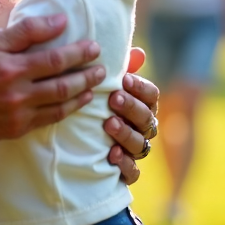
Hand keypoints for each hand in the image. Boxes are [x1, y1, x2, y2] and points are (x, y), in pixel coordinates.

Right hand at [0, 14, 105, 147]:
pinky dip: (69, 110)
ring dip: (83, 93)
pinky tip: (79, 101)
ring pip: (61, 104)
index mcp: (10, 67)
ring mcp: (19, 113)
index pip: (53, 59)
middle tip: (102, 67)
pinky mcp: (18, 129)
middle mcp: (17, 92)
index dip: (77, 53)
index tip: (94, 47)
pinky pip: (51, 119)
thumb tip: (59, 20)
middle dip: (87, 75)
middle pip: (62, 84)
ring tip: (95, 84)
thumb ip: (25, 30)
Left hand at [104, 65, 160, 185]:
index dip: (141, 88)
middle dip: (131, 107)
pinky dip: (124, 163)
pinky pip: (133, 172)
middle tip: (114, 99)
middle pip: (147, 118)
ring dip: (126, 133)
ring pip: (140, 144)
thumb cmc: (95, 106)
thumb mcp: (103, 87)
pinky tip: (111, 154)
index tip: (124, 79)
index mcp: (141, 105)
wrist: (73, 144)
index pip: (151, 96)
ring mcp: (134, 150)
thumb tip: (138, 53)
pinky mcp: (125, 172)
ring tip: (109, 124)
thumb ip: (121, 70)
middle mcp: (142, 128)